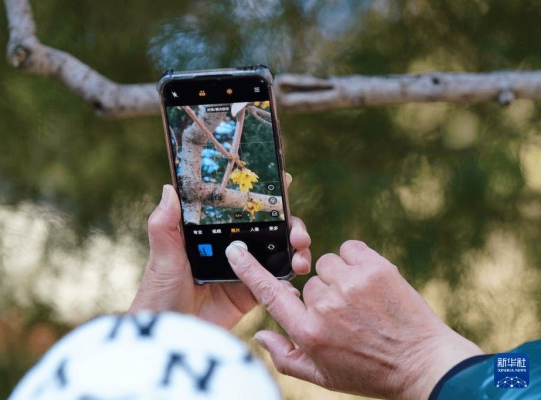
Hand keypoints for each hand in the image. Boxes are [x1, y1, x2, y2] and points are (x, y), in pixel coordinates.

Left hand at [128, 182, 310, 329]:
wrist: (170, 335)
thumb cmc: (159, 293)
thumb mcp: (162, 257)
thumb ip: (164, 225)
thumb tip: (170, 189)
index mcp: (213, 234)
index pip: (242, 208)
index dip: (264, 197)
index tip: (283, 183)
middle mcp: (232, 249)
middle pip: (269, 229)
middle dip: (290, 225)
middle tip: (297, 233)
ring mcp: (244, 271)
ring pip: (278, 254)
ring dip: (296, 250)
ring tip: (301, 256)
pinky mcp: (249, 296)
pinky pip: (274, 285)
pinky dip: (288, 282)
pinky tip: (295, 280)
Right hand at [225, 240, 483, 399]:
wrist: (423, 363)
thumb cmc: (370, 372)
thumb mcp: (323, 377)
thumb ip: (285, 357)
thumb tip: (258, 334)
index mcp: (309, 333)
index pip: (270, 294)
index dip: (249, 270)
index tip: (235, 249)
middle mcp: (326, 306)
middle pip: (308, 281)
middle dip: (323, 293)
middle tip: (349, 314)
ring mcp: (351, 284)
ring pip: (329, 264)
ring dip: (341, 277)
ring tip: (363, 301)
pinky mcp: (375, 267)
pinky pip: (350, 249)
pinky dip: (358, 261)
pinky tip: (372, 283)